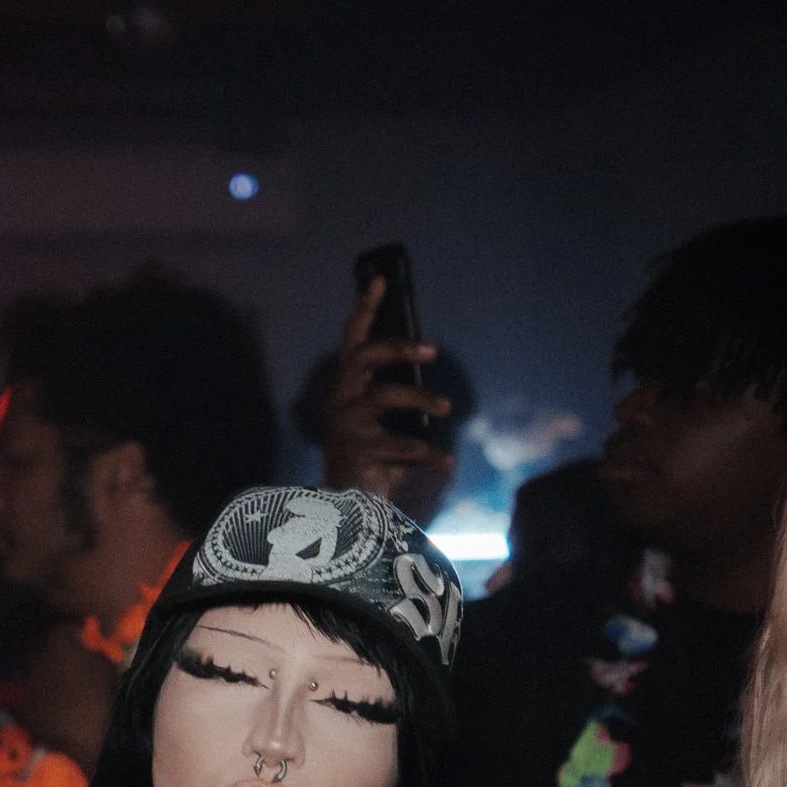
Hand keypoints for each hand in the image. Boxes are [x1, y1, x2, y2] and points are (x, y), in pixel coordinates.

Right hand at [320, 278, 454, 502]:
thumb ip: (394, 393)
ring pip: (384, 396)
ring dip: (420, 397)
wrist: (348, 506)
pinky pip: (401, 444)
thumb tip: (427, 362)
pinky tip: (446, 461)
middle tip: (432, 349)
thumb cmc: (371, 457)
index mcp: (345, 388)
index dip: (364, 310)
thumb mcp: (381, 419)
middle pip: (363, 358)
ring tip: (447, 406)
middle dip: (398, 347)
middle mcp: (340, 400)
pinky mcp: (358, 451)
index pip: (352, 340)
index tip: (380, 280)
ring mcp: (346, 425)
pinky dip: (428, 453)